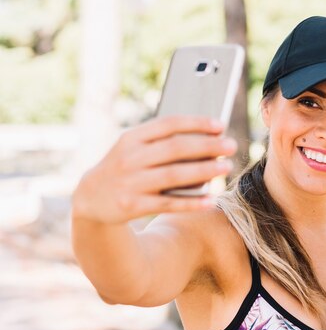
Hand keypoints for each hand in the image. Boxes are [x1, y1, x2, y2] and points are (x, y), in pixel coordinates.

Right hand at [71, 115, 237, 223]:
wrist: (89, 199)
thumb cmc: (125, 168)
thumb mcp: (134, 149)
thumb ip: (163, 142)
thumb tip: (208, 140)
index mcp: (131, 138)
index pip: (168, 125)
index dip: (196, 124)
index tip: (220, 126)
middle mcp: (129, 158)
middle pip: (175, 149)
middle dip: (206, 146)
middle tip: (231, 146)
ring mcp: (131, 182)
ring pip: (173, 175)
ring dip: (203, 171)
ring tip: (226, 167)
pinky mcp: (133, 206)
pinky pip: (168, 204)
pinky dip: (191, 202)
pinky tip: (212, 199)